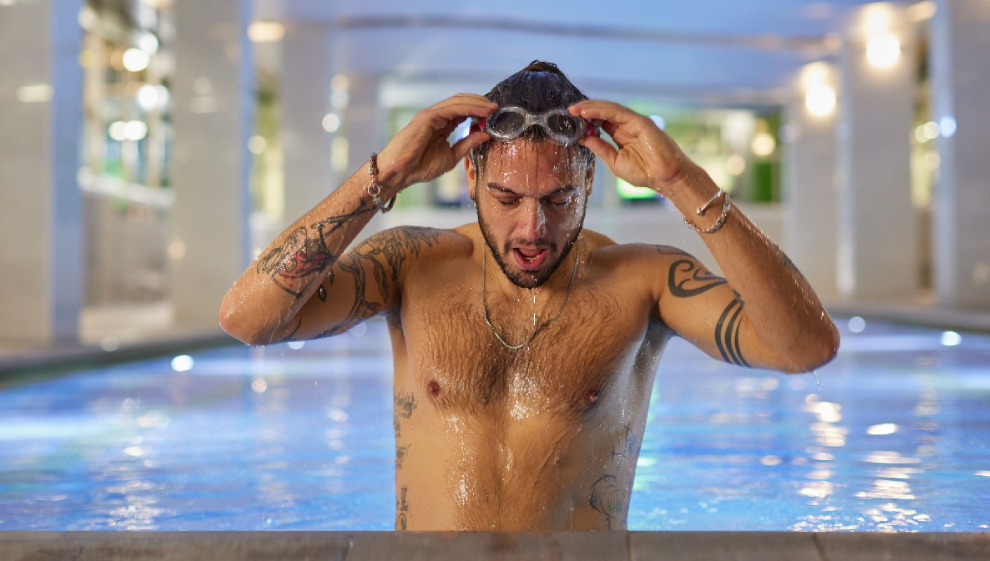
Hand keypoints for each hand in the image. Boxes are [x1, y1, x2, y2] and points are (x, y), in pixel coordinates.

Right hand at [376, 94, 494, 193]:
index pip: (463, 111)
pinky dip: (468, 108)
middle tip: (497, 107)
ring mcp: (431, 114)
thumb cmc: (420, 167)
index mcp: (442, 125)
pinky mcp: (427, 117)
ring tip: (493, 108)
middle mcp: (437, 116)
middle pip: (462, 102)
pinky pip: (452, 108)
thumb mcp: (451, 156)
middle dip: (481, 103)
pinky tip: (481, 111)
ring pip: (458, 102)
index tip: (495, 115)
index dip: (479, 110)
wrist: (400, 173)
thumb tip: (485, 134)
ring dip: (477, 103)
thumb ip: (468, 144)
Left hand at [569, 100, 696, 195]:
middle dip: (585, 109)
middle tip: (569, 110)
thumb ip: (601, 149)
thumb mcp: (616, 162)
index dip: (586, 118)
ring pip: (609, 109)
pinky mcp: (641, 122)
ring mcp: (634, 122)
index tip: (570, 119)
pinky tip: (588, 113)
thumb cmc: (645, 173)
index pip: (600, 121)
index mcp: (621, 134)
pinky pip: (618, 113)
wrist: (665, 178)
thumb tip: (584, 139)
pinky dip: (602, 111)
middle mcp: (627, 125)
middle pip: (603, 112)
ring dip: (591, 108)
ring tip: (575, 110)